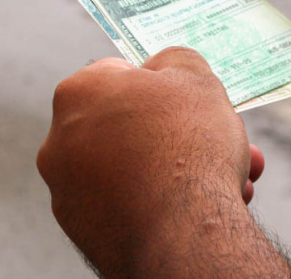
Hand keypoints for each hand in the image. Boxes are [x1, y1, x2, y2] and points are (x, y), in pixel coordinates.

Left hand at [37, 47, 275, 276]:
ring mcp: (67, 190)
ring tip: (230, 180)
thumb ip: (176, 59)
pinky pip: (129, 204)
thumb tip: (164, 66)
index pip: (122, 74)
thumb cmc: (189, 143)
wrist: (182, 231)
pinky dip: (162, 202)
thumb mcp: (196, 77)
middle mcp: (60, 140)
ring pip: (135, 168)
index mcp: (79, 92)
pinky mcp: (83, 231)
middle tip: (222, 142)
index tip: (192, 102)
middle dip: (180, 133)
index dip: (164, 85)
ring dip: (179, 169)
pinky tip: (200, 207)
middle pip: (131, 125)